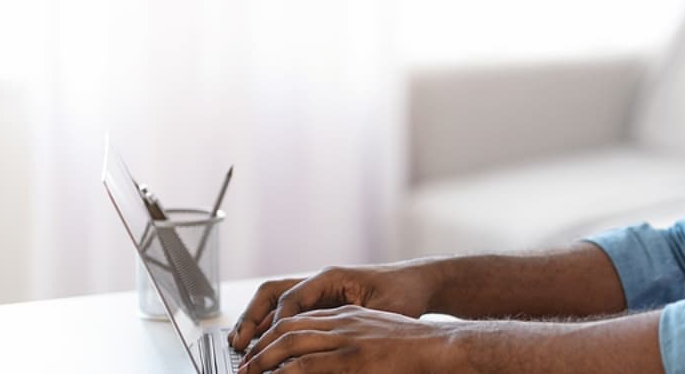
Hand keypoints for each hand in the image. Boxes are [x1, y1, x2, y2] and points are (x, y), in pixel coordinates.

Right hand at [229, 264, 437, 350]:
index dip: (273, 322)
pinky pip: (290, 311)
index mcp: (331, 277)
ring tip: (242, 344)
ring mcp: (319, 291)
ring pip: (276, 302)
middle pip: (273, 294)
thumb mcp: (380, 311)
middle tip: (238, 342)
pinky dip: (273, 325)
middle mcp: (320, 282)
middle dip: (252, 317)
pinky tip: (265, 344)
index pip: (290, 298)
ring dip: (258, 321)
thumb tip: (323, 341)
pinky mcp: (323, 302)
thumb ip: (352, 324)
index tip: (260, 344)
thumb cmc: (404, 294)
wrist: (419, 284)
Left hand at [236, 305, 456, 373]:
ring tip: (248, 373)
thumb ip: (353, 341)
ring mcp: (346, 339)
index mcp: (349, 315)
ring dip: (264, 360)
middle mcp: (343, 322)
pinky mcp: (352, 359)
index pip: (300, 318)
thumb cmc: (415, 345)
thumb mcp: (378, 334)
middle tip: (244, 366)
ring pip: (291, 344)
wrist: (440, 346)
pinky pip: (308, 365)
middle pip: (289, 327)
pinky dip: (286, 372)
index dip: (273, 333)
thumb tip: (333, 358)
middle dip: (261, 347)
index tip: (258, 350)